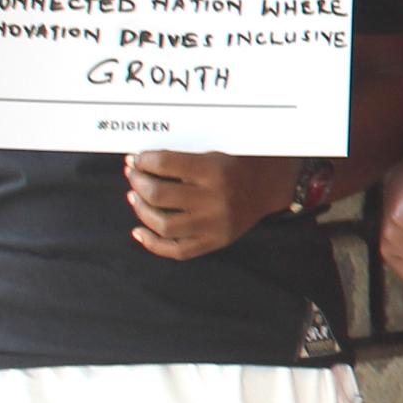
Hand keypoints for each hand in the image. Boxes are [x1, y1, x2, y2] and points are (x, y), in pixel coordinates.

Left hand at [123, 150, 299, 259]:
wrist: (269, 187)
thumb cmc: (237, 164)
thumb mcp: (215, 153)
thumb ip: (182, 159)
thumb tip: (141, 163)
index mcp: (215, 170)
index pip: (166, 164)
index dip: (144, 161)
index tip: (136, 159)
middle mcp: (215, 199)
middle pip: (159, 195)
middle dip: (138, 182)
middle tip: (133, 175)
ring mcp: (215, 224)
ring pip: (163, 224)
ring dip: (141, 210)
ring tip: (135, 197)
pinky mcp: (216, 241)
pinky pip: (177, 250)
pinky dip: (153, 244)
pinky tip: (139, 231)